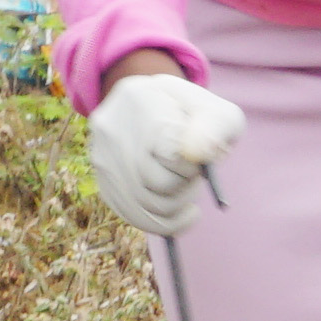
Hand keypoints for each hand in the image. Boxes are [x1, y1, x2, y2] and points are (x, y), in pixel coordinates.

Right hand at [86, 63, 245, 237]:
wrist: (164, 115)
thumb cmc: (198, 118)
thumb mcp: (218, 113)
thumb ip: (215, 127)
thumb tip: (194, 152)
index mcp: (139, 97)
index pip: (169, 151)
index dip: (192, 165)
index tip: (198, 156)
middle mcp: (110, 127)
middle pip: (156, 182)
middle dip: (186, 182)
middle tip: (194, 170)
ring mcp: (101, 158)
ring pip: (147, 205)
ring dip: (179, 202)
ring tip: (187, 184)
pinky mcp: (104, 184)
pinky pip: (136, 218)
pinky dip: (168, 223)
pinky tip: (186, 213)